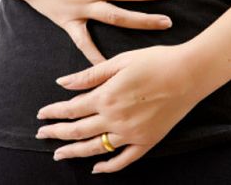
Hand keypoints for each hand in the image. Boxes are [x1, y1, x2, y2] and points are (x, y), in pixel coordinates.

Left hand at [35, 44, 204, 173]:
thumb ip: (89, 76)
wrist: (189, 73)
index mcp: (106, 96)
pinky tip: (96, 168)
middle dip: (56, 133)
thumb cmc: (155, 61)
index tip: (41, 116)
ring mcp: (131, 133)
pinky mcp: (147, 141)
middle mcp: (115, 118)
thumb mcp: (119, 62)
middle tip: (41, 135)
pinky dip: (109, 166)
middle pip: (77, 131)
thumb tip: (62, 83)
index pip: (71, 109)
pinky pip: (124, 160)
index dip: (53, 113)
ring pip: (95, 148)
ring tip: (58, 154)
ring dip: (74, 152)